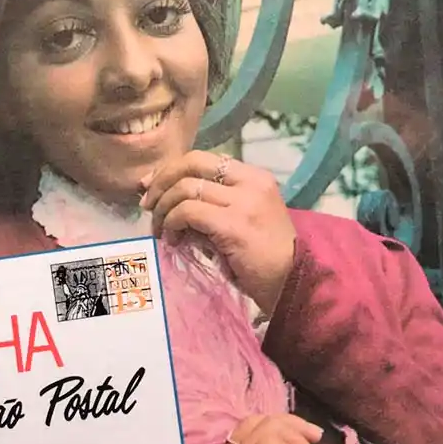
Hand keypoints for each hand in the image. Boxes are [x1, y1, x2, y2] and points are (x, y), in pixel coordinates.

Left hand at [139, 151, 296, 316]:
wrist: (294, 284)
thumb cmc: (265, 259)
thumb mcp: (240, 221)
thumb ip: (211, 207)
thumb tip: (167, 202)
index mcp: (254, 176)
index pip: (202, 159)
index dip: (170, 170)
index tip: (151, 187)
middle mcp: (250, 181)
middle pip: (191, 163)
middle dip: (161, 181)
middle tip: (148, 205)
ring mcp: (243, 201)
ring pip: (185, 188)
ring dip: (163, 209)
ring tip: (161, 230)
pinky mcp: (233, 224)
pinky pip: (188, 212)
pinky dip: (172, 223)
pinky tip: (172, 240)